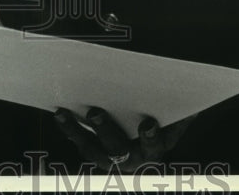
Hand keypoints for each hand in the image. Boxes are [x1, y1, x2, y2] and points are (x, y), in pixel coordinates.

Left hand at [54, 107, 192, 171]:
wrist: (148, 120)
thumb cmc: (161, 110)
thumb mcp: (173, 105)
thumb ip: (175, 99)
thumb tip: (177, 80)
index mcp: (156, 146)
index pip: (155, 145)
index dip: (151, 138)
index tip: (147, 124)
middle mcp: (134, 157)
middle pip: (119, 150)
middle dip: (106, 132)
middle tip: (96, 113)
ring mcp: (112, 156)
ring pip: (93, 150)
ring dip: (77, 131)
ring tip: (64, 114)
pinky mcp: (95, 149)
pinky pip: (81, 142)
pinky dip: (69, 127)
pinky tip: (61, 111)